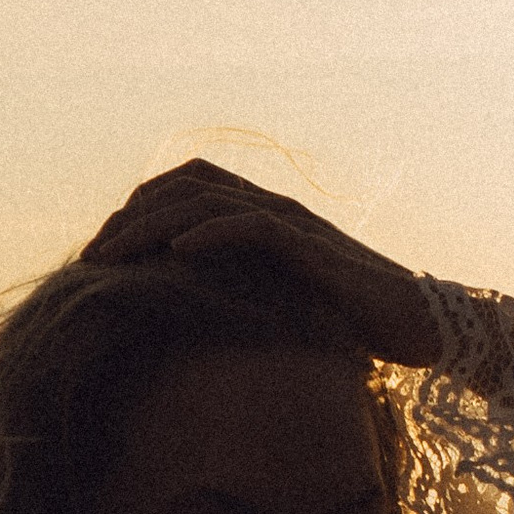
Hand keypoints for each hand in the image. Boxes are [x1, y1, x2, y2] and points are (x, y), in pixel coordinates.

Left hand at [78, 162, 442, 368]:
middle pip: (183, 187)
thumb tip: (183, 326)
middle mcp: (273, 209)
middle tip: (90, 258)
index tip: (99, 254)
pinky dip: (211, 235)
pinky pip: (253, 227)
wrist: (424, 325)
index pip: (184, 188)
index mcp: (261, 217)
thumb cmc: (354, 324)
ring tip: (112, 256)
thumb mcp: (282, 309)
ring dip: (151, 227)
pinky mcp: (315, 250)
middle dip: (128, 218)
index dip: (135, 210)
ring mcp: (294, 224)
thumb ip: (240, 299)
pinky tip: (176, 255)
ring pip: (206, 203)